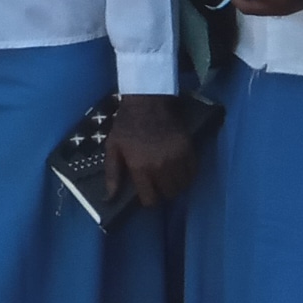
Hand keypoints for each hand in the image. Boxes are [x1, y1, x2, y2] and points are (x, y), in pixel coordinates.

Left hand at [104, 92, 197, 206]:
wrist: (147, 103)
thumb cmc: (126, 125)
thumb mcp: (112, 148)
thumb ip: (112, 174)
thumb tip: (109, 198)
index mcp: (140, 167)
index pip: (150, 199)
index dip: (148, 200)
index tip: (147, 194)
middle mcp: (160, 167)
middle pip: (168, 194)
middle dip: (163, 192)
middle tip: (158, 185)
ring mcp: (176, 159)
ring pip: (182, 186)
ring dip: (176, 185)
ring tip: (169, 179)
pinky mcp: (188, 150)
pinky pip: (193, 172)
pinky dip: (187, 175)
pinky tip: (180, 171)